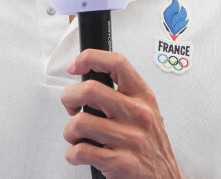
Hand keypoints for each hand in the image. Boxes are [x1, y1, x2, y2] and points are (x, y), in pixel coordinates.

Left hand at [61, 49, 184, 178]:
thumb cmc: (152, 145)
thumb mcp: (146, 110)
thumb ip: (124, 93)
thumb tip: (88, 78)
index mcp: (142, 96)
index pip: (116, 63)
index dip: (90, 58)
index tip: (75, 65)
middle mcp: (137, 114)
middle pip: (90, 90)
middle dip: (69, 96)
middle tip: (69, 105)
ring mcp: (130, 138)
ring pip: (81, 122)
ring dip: (70, 131)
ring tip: (75, 135)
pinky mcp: (122, 162)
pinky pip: (82, 151)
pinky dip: (72, 153)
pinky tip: (79, 153)